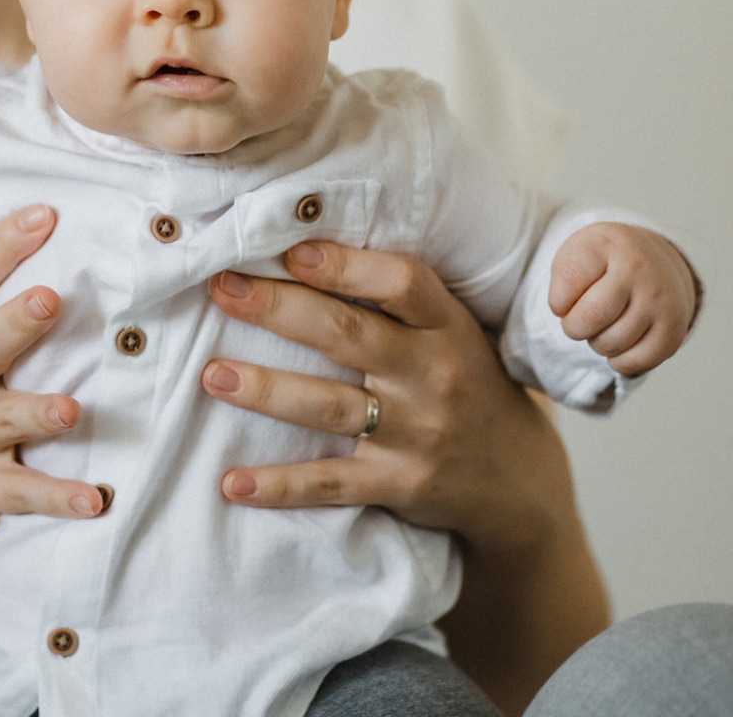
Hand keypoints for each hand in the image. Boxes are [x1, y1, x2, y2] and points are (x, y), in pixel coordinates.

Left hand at [200, 243, 578, 554]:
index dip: (346, 265)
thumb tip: (306, 247)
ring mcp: (416, 434)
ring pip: (328, 407)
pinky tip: (231, 483)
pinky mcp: (399, 485)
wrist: (519, 481)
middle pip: (347, 334)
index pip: (403, 283)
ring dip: (266, 389)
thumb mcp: (453, 333)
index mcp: (447, 327)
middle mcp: (433, 376)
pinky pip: (330, 484)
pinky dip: (279, 486)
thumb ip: (398, 300)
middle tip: (221, 288)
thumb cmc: (467, 385)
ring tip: (213, 374)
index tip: (291, 248)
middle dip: (279, 308)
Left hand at [548, 222, 696, 376]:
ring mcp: (660, 300)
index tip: (567, 296)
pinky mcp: (674, 329)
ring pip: (610, 344)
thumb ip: (563, 282)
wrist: (653, 259)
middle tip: (582, 318)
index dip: (558, 301)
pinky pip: (636, 363)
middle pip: (589, 319)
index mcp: (608, 245)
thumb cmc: (603, 262)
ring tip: (605, 324)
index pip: (568, 284)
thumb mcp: (576, 253)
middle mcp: (639, 269)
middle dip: (574, 327)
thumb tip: (572, 321)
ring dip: (597, 343)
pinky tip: (621, 343)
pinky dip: (619, 362)